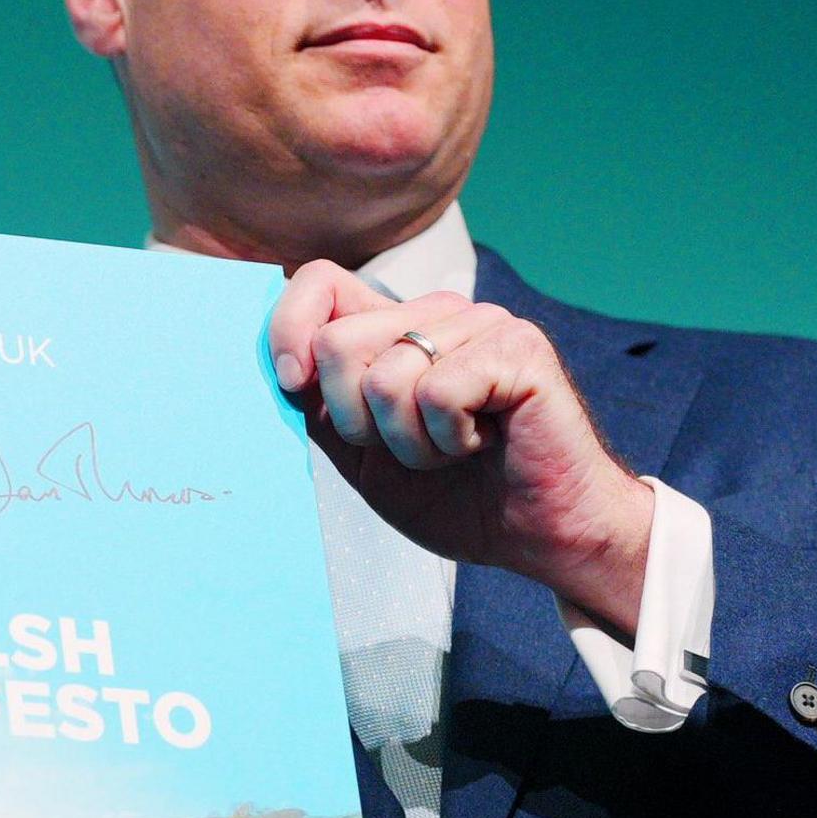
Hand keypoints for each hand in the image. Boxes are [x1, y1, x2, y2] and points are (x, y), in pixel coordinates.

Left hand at [270, 261, 654, 633]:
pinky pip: (437, 394)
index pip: (318, 282)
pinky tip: (484, 442)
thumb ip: (320, 403)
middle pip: (337, 344)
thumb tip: (278, 364)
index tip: (297, 387)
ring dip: (409, 444)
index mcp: (394, 328)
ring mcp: (479, 323)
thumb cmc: (456, 494)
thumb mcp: (362, 452)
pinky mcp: (516, 348)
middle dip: (357, 423)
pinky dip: (449, 440)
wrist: (538, 535)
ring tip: (453, 449)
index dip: (288, 333)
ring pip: (385, 377)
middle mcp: (435, 313)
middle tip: (410, 447)